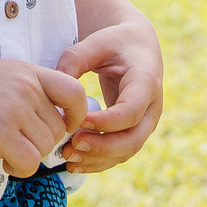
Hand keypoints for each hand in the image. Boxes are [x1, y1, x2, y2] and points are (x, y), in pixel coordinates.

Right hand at [0, 59, 87, 177]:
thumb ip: (24, 92)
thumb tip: (48, 125)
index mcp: (27, 71)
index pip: (76, 93)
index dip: (75, 117)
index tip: (58, 128)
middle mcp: (26, 87)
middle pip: (58, 130)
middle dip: (40, 144)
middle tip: (14, 145)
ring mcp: (13, 109)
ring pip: (45, 149)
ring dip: (27, 157)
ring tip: (2, 151)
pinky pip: (29, 163)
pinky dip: (18, 169)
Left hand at [56, 19, 163, 172]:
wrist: (136, 48)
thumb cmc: (114, 43)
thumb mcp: (95, 43)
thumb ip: (74, 60)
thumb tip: (54, 90)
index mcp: (146, 81)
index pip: (131, 111)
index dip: (105, 122)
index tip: (79, 120)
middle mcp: (152, 107)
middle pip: (132, 139)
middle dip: (101, 148)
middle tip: (71, 146)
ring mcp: (146, 123)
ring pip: (126, 152)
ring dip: (97, 159)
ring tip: (67, 157)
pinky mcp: (135, 132)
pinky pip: (120, 154)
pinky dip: (98, 162)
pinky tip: (74, 164)